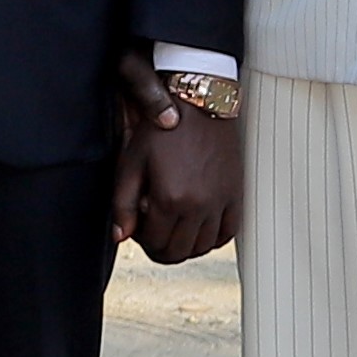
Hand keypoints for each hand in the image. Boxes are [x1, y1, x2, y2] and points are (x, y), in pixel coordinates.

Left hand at [113, 54, 241, 263]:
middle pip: (180, 252)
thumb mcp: (132, 162)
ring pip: (204, 247)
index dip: (142, 241)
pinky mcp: (236, 195)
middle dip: (161, 248)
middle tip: (152, 229)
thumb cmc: (161, 130)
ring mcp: (221, 203)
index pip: (155, 244)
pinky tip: (198, 227)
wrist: (199, 104)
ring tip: (173, 226)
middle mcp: (199, 206)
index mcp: (170, 199)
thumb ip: (122, 203)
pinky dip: (212, 238)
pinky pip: (228, 234)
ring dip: (186, 245)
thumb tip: (120, 236)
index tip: (137, 226)